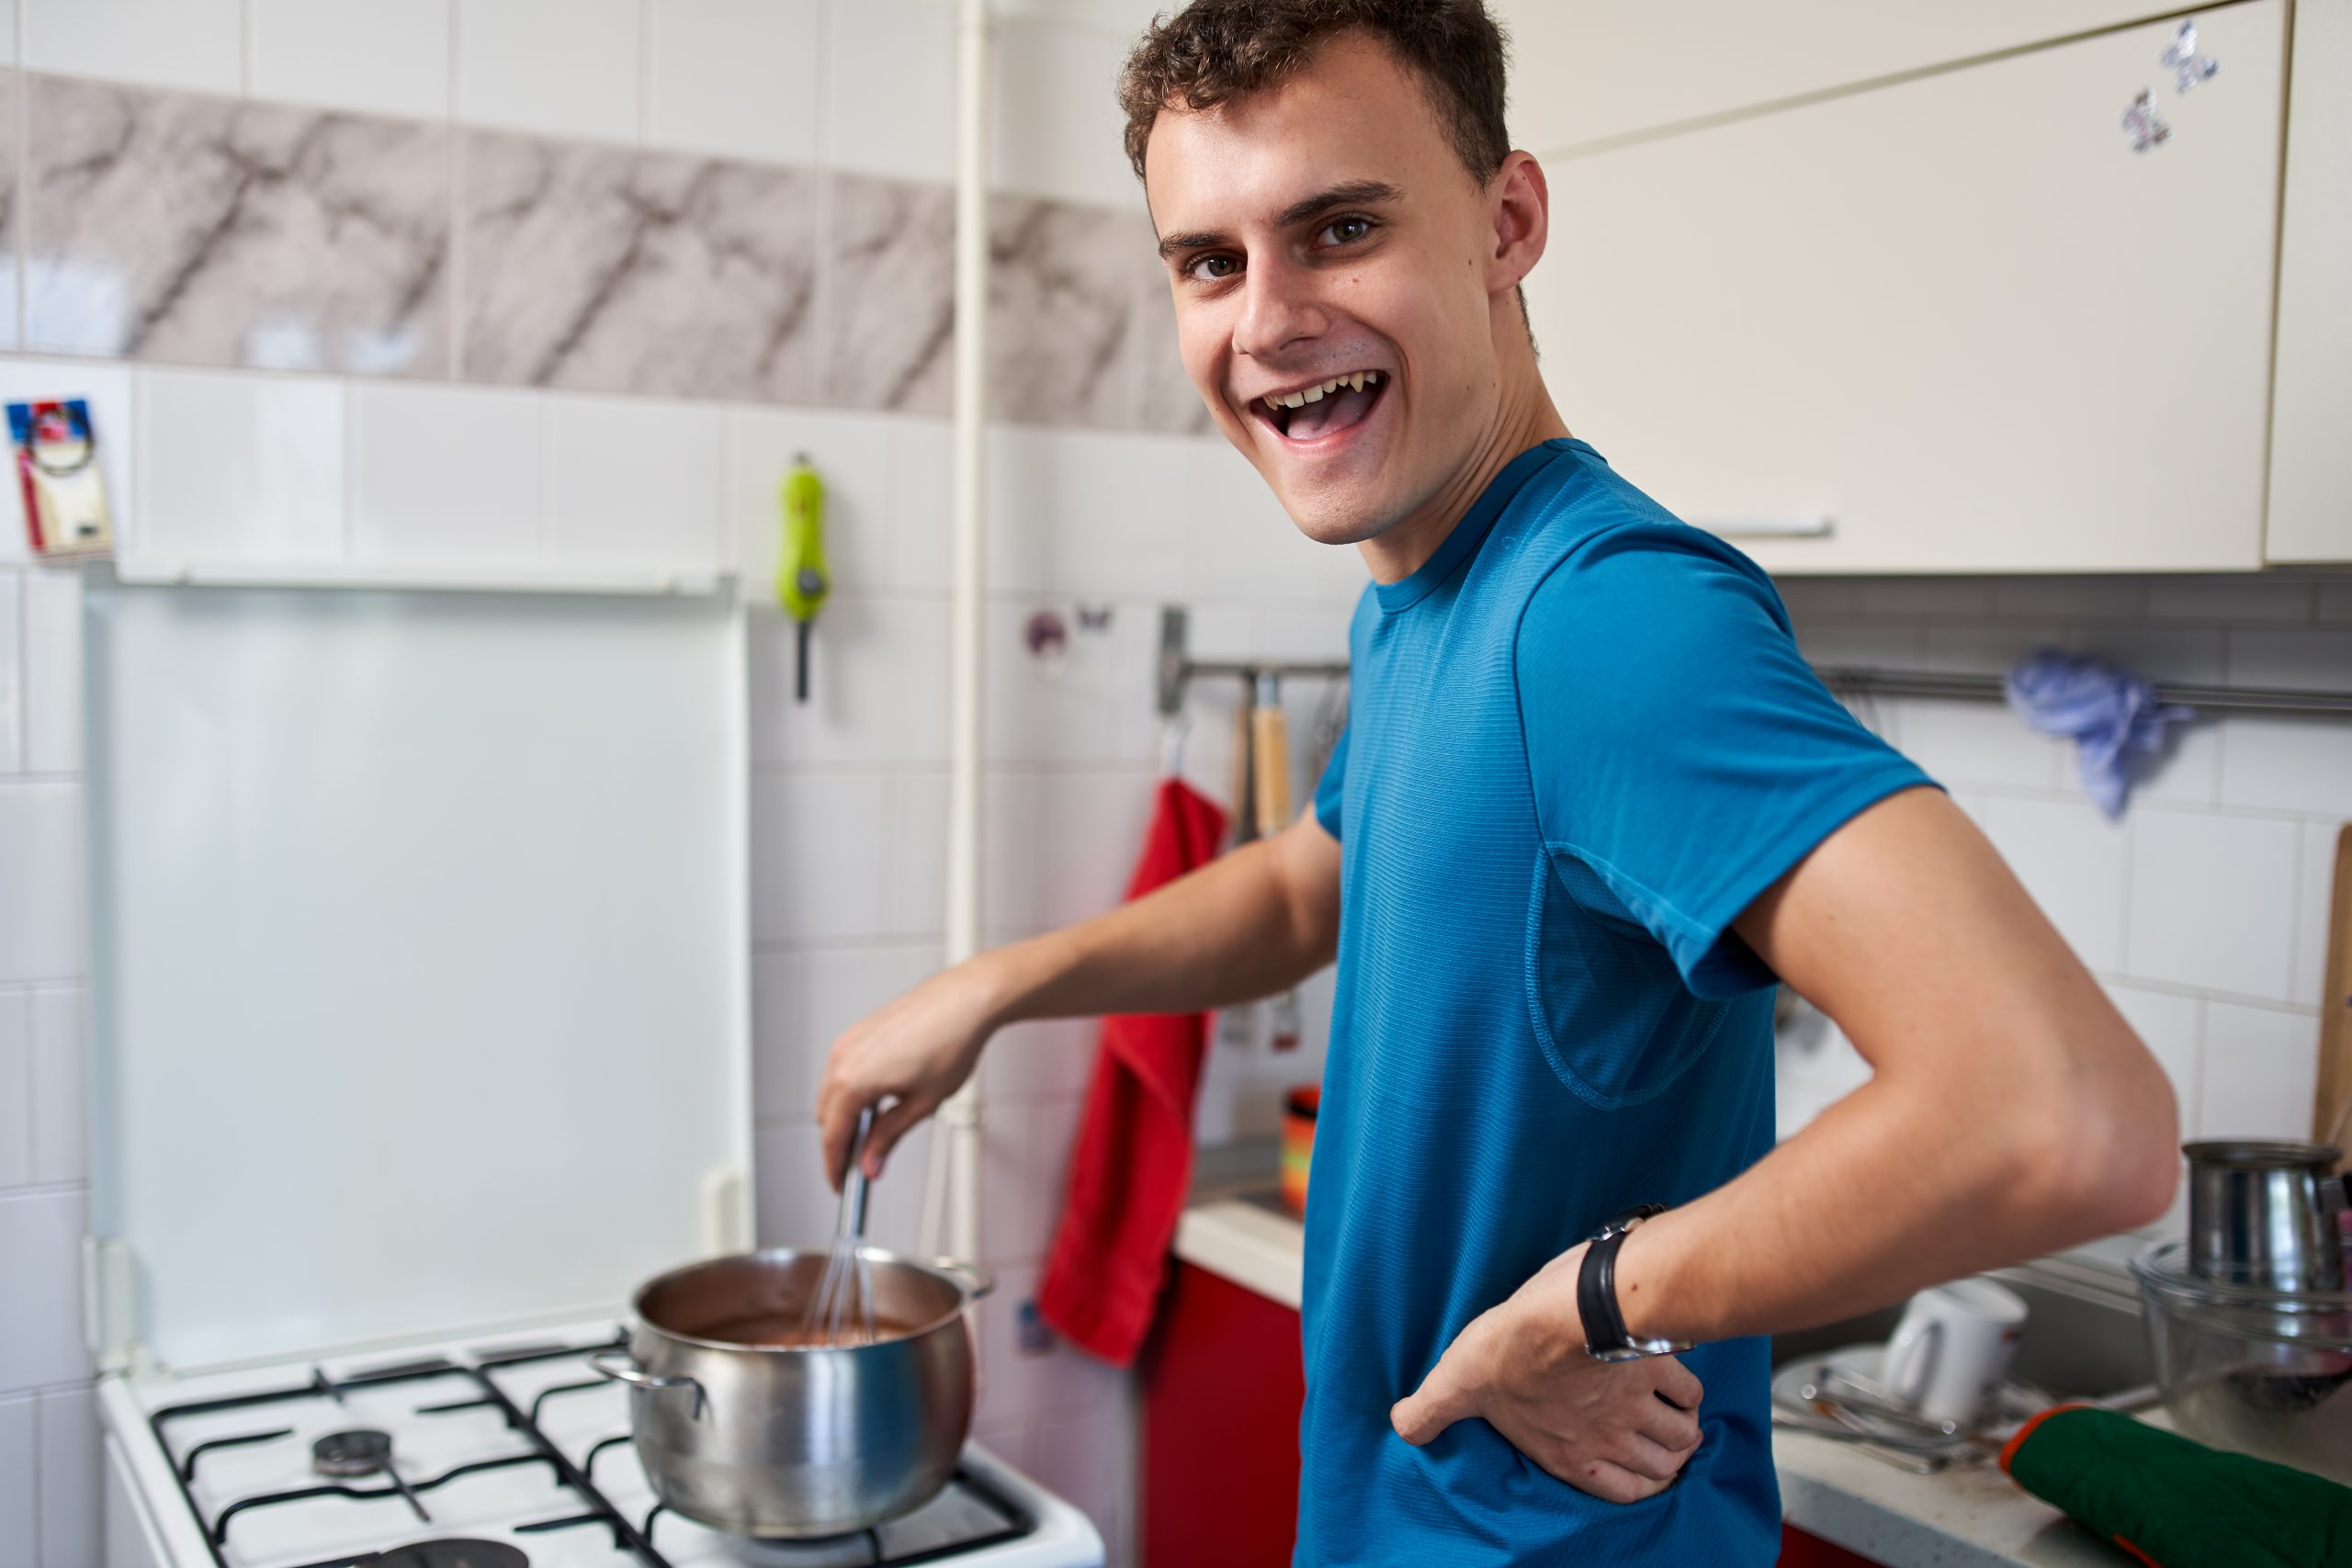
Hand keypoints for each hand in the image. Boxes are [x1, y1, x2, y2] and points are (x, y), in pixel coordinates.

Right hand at [815, 961, 1000, 1188]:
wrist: (966, 1000)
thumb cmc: (951, 1043)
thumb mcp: (922, 1104)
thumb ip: (888, 1137)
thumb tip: (870, 1164)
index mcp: (854, 1080)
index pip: (832, 1136)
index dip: (835, 1167)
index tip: (842, 1186)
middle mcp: (843, 1058)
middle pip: (826, 1116)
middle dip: (839, 1143)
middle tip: (862, 1165)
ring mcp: (848, 1041)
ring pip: (831, 1094)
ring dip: (844, 1117)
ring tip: (873, 1136)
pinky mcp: (858, 1032)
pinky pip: (841, 1072)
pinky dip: (850, 1093)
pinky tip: (876, 1103)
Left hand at [1390, 1243, 1703, 1502]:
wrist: (1567, 1310)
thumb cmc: (1512, 1346)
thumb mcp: (1457, 1380)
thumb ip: (1431, 1409)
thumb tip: (1402, 1425)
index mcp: (1567, 1450)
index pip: (1615, 1490)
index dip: (1633, 1487)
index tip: (1638, 1475)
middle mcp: (1610, 1437)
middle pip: (1658, 1467)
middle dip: (1663, 1463)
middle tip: (1661, 1449)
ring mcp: (1639, 1405)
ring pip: (1680, 1438)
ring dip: (1682, 1436)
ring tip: (1678, 1426)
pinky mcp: (1659, 1367)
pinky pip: (1690, 1394)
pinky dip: (1692, 1397)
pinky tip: (1682, 1389)